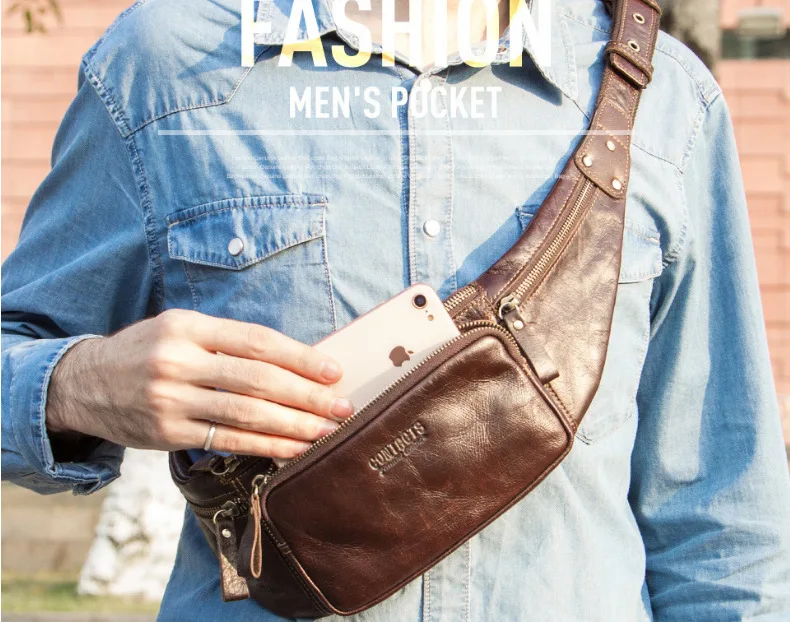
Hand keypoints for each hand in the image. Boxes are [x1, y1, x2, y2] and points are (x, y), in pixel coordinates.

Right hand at [46, 309, 353, 458]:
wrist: (83, 383)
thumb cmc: (147, 351)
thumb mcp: (181, 329)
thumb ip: (228, 342)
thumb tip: (295, 363)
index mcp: (187, 327)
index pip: (256, 341)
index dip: (300, 357)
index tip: (333, 371)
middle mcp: (178, 361)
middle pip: (257, 379)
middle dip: (307, 395)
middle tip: (343, 406)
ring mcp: (171, 400)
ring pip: (246, 414)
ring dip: (294, 425)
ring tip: (327, 431)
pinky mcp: (167, 433)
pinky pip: (228, 442)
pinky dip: (267, 447)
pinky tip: (294, 449)